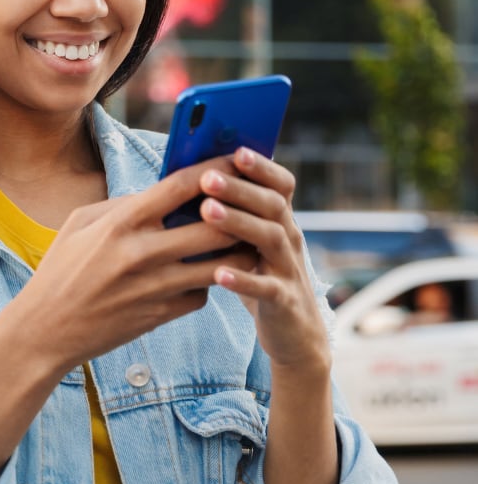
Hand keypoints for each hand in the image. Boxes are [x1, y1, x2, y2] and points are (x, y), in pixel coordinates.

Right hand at [14, 157, 257, 371]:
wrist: (46, 330)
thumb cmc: (60, 270)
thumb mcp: (79, 224)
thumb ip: (123, 205)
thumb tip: (162, 192)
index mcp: (121, 223)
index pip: (181, 186)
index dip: (215, 168)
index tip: (235, 160)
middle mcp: (142, 253)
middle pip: (216, 226)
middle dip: (239, 213)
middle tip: (251, 204)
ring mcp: (155, 287)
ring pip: (221, 265)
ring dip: (236, 251)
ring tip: (243, 238)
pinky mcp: (162, 315)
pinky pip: (202, 294)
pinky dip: (207, 283)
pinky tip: (204, 275)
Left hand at [197, 147, 330, 374]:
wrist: (295, 334)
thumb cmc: (258, 275)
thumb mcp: (249, 242)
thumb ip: (231, 213)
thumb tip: (187, 177)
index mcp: (279, 219)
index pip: (280, 184)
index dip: (262, 166)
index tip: (236, 149)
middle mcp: (289, 238)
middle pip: (272, 205)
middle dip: (240, 188)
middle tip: (207, 177)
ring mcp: (289, 269)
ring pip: (270, 238)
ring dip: (239, 223)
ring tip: (207, 212)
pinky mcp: (283, 301)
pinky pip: (266, 288)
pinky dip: (244, 279)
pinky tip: (218, 274)